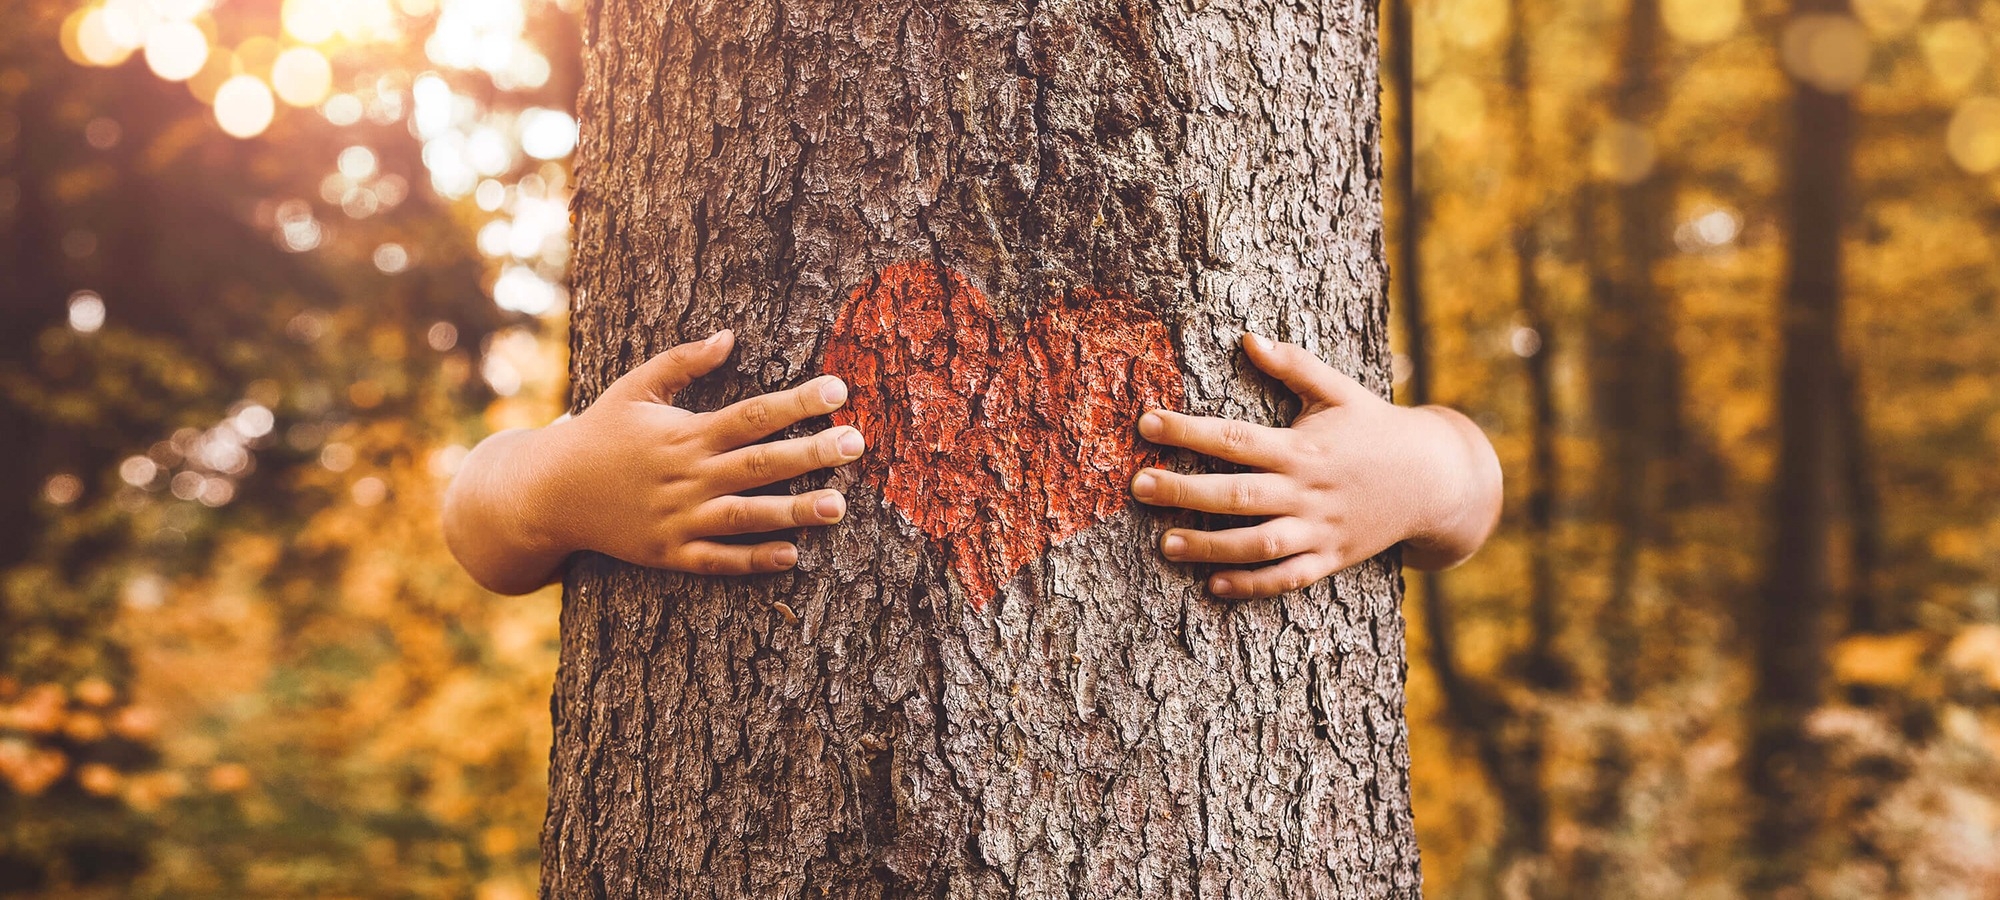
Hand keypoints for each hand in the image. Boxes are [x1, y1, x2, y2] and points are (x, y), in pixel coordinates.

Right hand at [442, 330, 866, 593]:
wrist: (549, 493)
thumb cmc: (600, 433)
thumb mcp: (635, 387)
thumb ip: (683, 362)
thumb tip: (730, 336)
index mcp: (684, 433)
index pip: (752, 414)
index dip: (797, 402)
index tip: (839, 390)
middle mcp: (687, 476)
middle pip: (760, 464)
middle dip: (811, 454)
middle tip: (857, 444)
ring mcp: (678, 518)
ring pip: (746, 516)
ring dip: (794, 512)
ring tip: (839, 506)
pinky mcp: (669, 554)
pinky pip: (717, 560)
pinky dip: (752, 560)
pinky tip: (792, 555)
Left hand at [1130, 333, 1501, 599]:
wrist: (1436, 479)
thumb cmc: (1377, 428)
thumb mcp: (1340, 390)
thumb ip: (1293, 365)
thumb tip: (1249, 337)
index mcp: (1303, 446)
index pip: (1235, 437)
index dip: (1187, 430)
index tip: (1146, 422)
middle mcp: (1307, 490)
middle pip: (1237, 494)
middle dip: (1184, 491)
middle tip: (1138, 486)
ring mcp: (1320, 529)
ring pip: (1258, 544)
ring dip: (1210, 546)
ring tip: (1165, 544)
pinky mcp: (1331, 559)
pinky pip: (1288, 578)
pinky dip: (1253, 585)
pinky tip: (1214, 585)